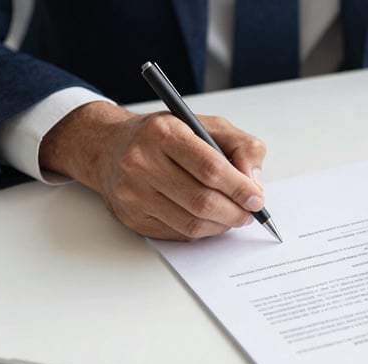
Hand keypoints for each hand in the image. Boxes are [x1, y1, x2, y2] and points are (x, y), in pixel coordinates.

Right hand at [40, 102, 266, 239]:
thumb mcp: (207, 125)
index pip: (210, 168)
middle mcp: (142, 163)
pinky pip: (178, 234)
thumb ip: (241, 146)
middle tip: (250, 213)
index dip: (239, 188)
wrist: (110, 147)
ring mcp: (133, 194)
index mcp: (164, 133)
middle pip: (202, 201)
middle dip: (235, 212)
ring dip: (221, 225)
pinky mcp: (132, 218)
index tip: (257, 198)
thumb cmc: (165, 136)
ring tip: (234, 216)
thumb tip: (254, 182)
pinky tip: (210, 220)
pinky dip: (203, 231)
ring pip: (192, 224)